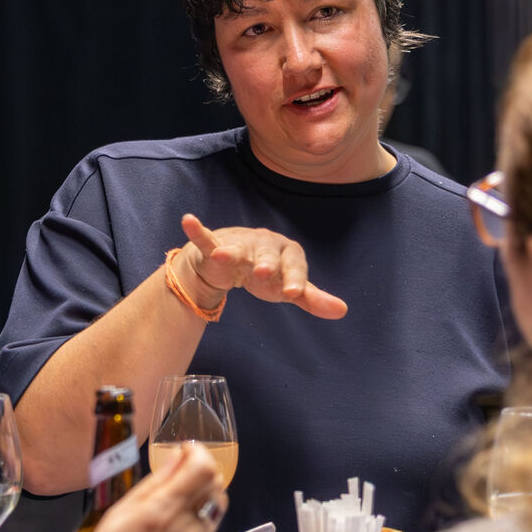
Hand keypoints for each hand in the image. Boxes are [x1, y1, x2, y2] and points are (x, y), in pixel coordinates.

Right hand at [70, 443, 227, 531]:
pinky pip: (207, 530)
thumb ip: (153, 484)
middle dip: (201, 472)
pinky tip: (172, 526)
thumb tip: (175, 459)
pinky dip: (197, 519)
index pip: (204, 469)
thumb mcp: (119, 514)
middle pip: (216, 486)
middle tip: (180, 472)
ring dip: (201, 496)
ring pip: (215, 508)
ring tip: (174, 501)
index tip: (185, 451)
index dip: (198, 453)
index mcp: (164, 513)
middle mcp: (188, 530)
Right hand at [176, 213, 348, 318]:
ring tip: (223, 255)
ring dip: (230, 252)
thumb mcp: (287, 287)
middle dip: (265, 264)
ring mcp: (239, 244)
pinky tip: (189, 221)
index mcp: (287, 254)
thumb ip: (312, 298)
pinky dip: (198, 231)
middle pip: (267, 255)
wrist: (231, 262)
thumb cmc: (266, 274)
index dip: (294, 278)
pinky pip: (206, 239)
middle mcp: (265, 245)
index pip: (294, 265)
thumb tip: (343, 310)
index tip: (293, 293)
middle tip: (264, 274)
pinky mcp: (215, 246)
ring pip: (238, 249)